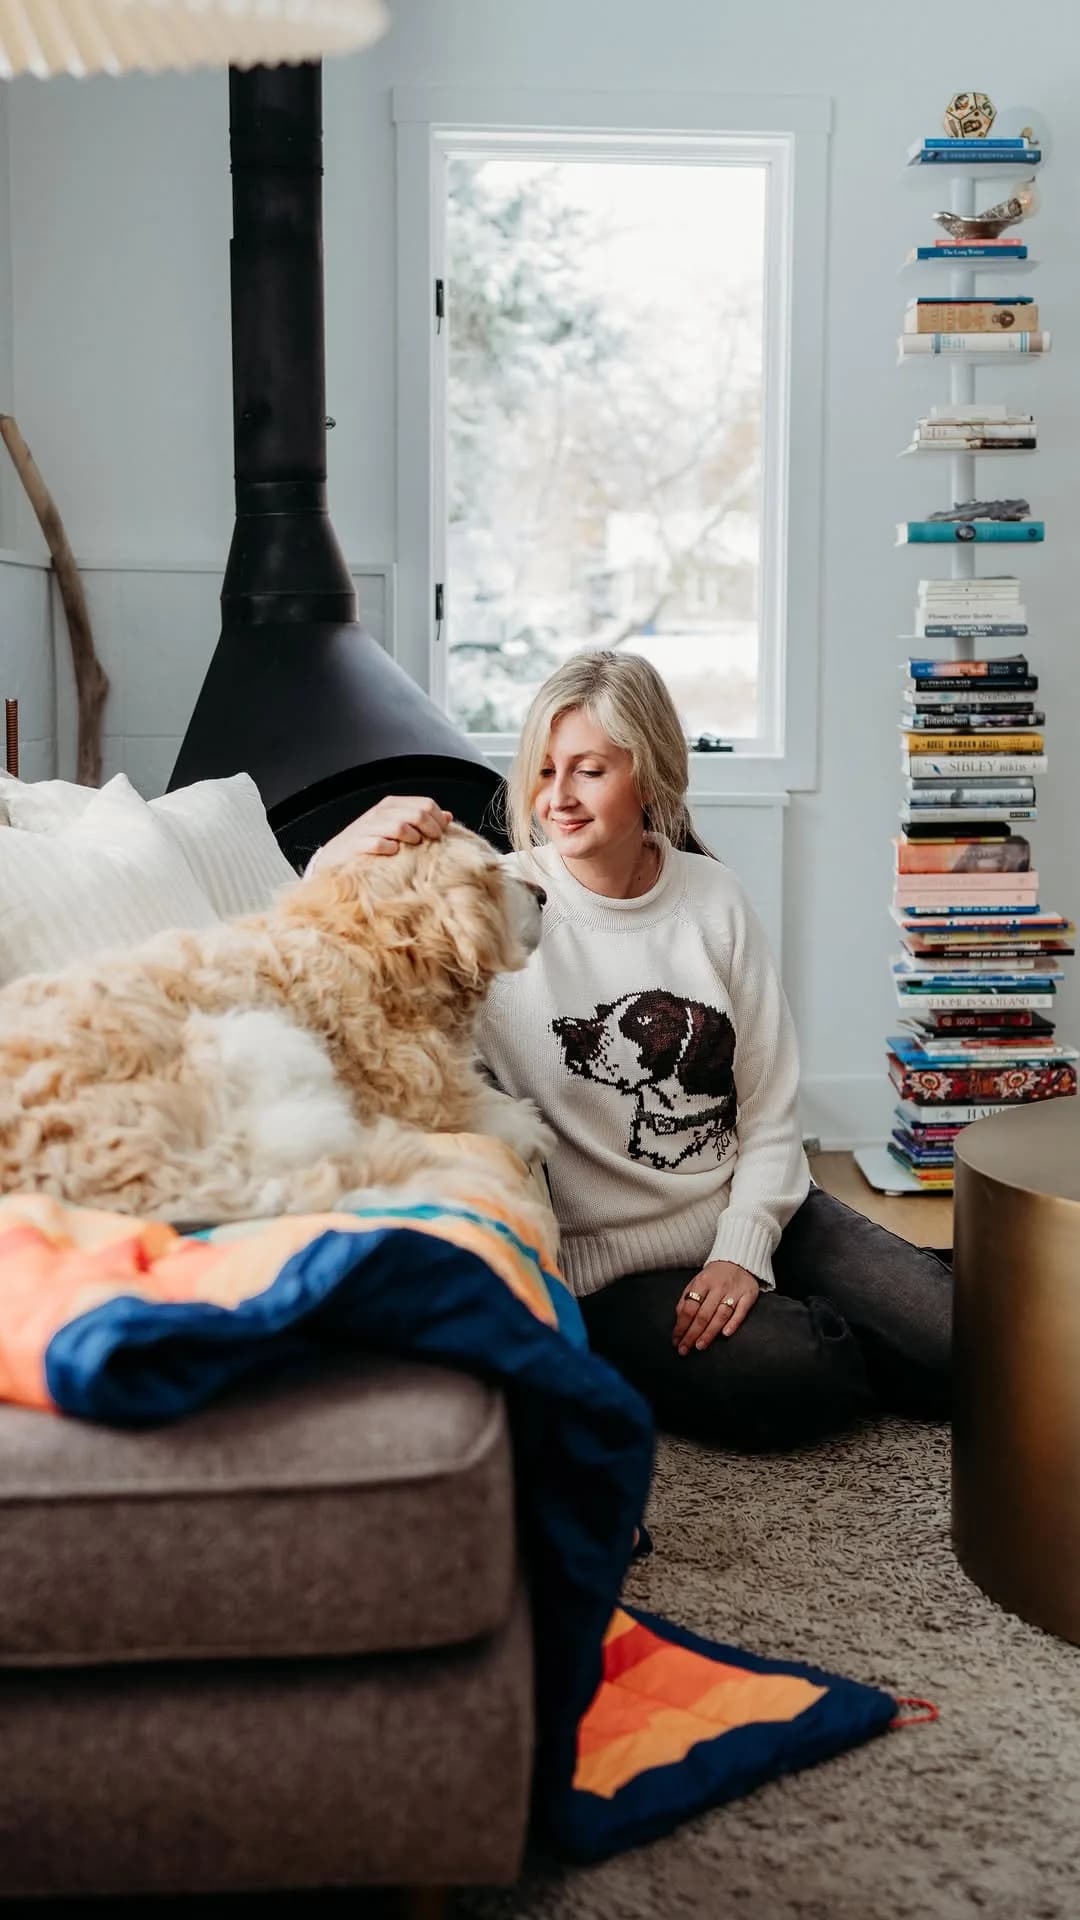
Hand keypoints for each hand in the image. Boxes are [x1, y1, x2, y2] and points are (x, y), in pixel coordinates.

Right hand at [308, 796, 451, 872]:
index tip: (442, 835)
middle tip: (433, 843)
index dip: (439, 819)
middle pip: (417, 814)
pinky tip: (393, 855)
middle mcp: (380, 812)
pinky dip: (390, 850)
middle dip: (431, 830)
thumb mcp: (395, 827)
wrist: (334, 857)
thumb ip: (420, 820)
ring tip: (413, 848)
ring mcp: (368, 827)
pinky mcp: (357, 844)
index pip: (426, 803)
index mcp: (391, 805)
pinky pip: (380, 844)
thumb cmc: (369, 843)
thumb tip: (448, 816)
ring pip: (400, 826)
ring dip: (412, 839)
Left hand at [673, 1261, 759, 1354]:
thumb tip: (679, 1321)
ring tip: (700, 1346)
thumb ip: (686, 1300)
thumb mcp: (696, 1283)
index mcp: (702, 1282)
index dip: (681, 1326)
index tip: (676, 1340)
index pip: (689, 1308)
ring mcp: (734, 1291)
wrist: (738, 1260)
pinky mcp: (749, 1294)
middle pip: (703, 1314)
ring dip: (709, 1332)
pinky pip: (741, 1311)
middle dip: (692, 1334)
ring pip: (721, 1315)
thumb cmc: (713, 1277)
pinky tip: (725, 1334)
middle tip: (685, 1349)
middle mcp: (718, 1287)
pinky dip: (734, 1323)